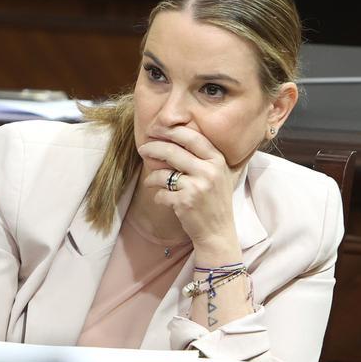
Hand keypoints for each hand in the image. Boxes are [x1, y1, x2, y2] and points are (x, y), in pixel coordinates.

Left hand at [137, 126, 241, 259]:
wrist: (218, 232)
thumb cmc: (215, 201)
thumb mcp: (217, 175)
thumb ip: (202, 157)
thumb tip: (174, 139)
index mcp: (217, 160)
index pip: (191, 137)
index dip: (171, 131)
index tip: (156, 130)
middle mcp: (209, 171)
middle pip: (172, 151)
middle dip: (153, 148)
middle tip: (142, 149)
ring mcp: (197, 187)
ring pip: (163, 173)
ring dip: (152, 178)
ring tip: (150, 182)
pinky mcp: (185, 202)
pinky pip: (161, 193)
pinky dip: (158, 196)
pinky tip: (163, 199)